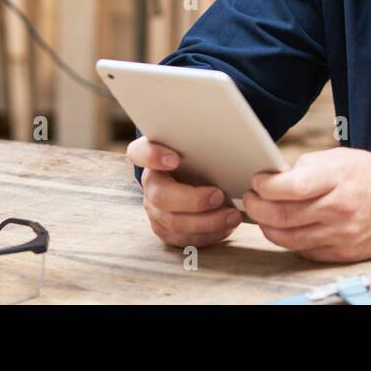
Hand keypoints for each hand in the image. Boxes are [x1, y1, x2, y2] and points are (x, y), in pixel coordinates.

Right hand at [126, 136, 241, 248]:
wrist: (194, 175)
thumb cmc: (198, 156)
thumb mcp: (197, 144)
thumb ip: (201, 140)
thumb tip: (229, 132)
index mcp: (151, 156)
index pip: (139, 153)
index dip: (153, 157)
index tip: (175, 159)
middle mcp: (150, 183)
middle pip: (160, 196)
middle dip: (193, 200)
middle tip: (219, 195)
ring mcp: (154, 209)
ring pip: (173, 222)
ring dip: (206, 222)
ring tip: (232, 216)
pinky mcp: (165, 228)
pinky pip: (183, 238)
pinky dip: (207, 235)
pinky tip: (226, 227)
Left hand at [245, 148, 370, 262]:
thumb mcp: (342, 158)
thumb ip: (308, 167)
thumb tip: (275, 178)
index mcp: (339, 178)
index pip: (290, 187)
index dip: (265, 186)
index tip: (257, 182)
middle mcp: (340, 208)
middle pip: (282, 216)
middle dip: (257, 208)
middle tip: (251, 199)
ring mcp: (342, 234)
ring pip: (288, 238)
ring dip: (267, 227)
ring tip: (264, 215)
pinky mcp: (344, 253)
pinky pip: (304, 251)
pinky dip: (290, 240)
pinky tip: (288, 227)